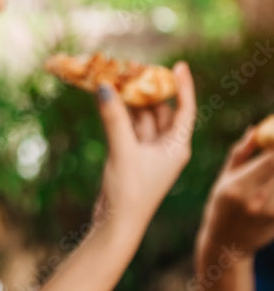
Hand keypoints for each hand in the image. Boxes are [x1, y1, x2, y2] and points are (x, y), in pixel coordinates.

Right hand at [95, 61, 195, 227]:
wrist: (116, 225)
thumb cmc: (129, 192)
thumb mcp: (122, 151)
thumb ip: (114, 118)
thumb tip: (104, 87)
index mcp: (177, 146)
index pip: (185, 109)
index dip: (183, 86)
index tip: (178, 65)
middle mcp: (166, 147)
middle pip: (161, 111)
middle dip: (148, 90)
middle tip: (134, 69)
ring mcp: (147, 153)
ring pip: (141, 119)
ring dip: (130, 102)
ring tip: (117, 80)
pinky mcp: (130, 158)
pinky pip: (127, 129)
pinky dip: (119, 115)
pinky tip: (108, 101)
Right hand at [197, 126, 273, 259]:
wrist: (227, 245)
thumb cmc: (221, 206)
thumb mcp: (223, 179)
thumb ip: (240, 154)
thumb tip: (255, 130)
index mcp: (236, 188)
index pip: (270, 161)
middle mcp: (256, 202)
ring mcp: (271, 214)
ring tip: (268, 178)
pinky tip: (270, 186)